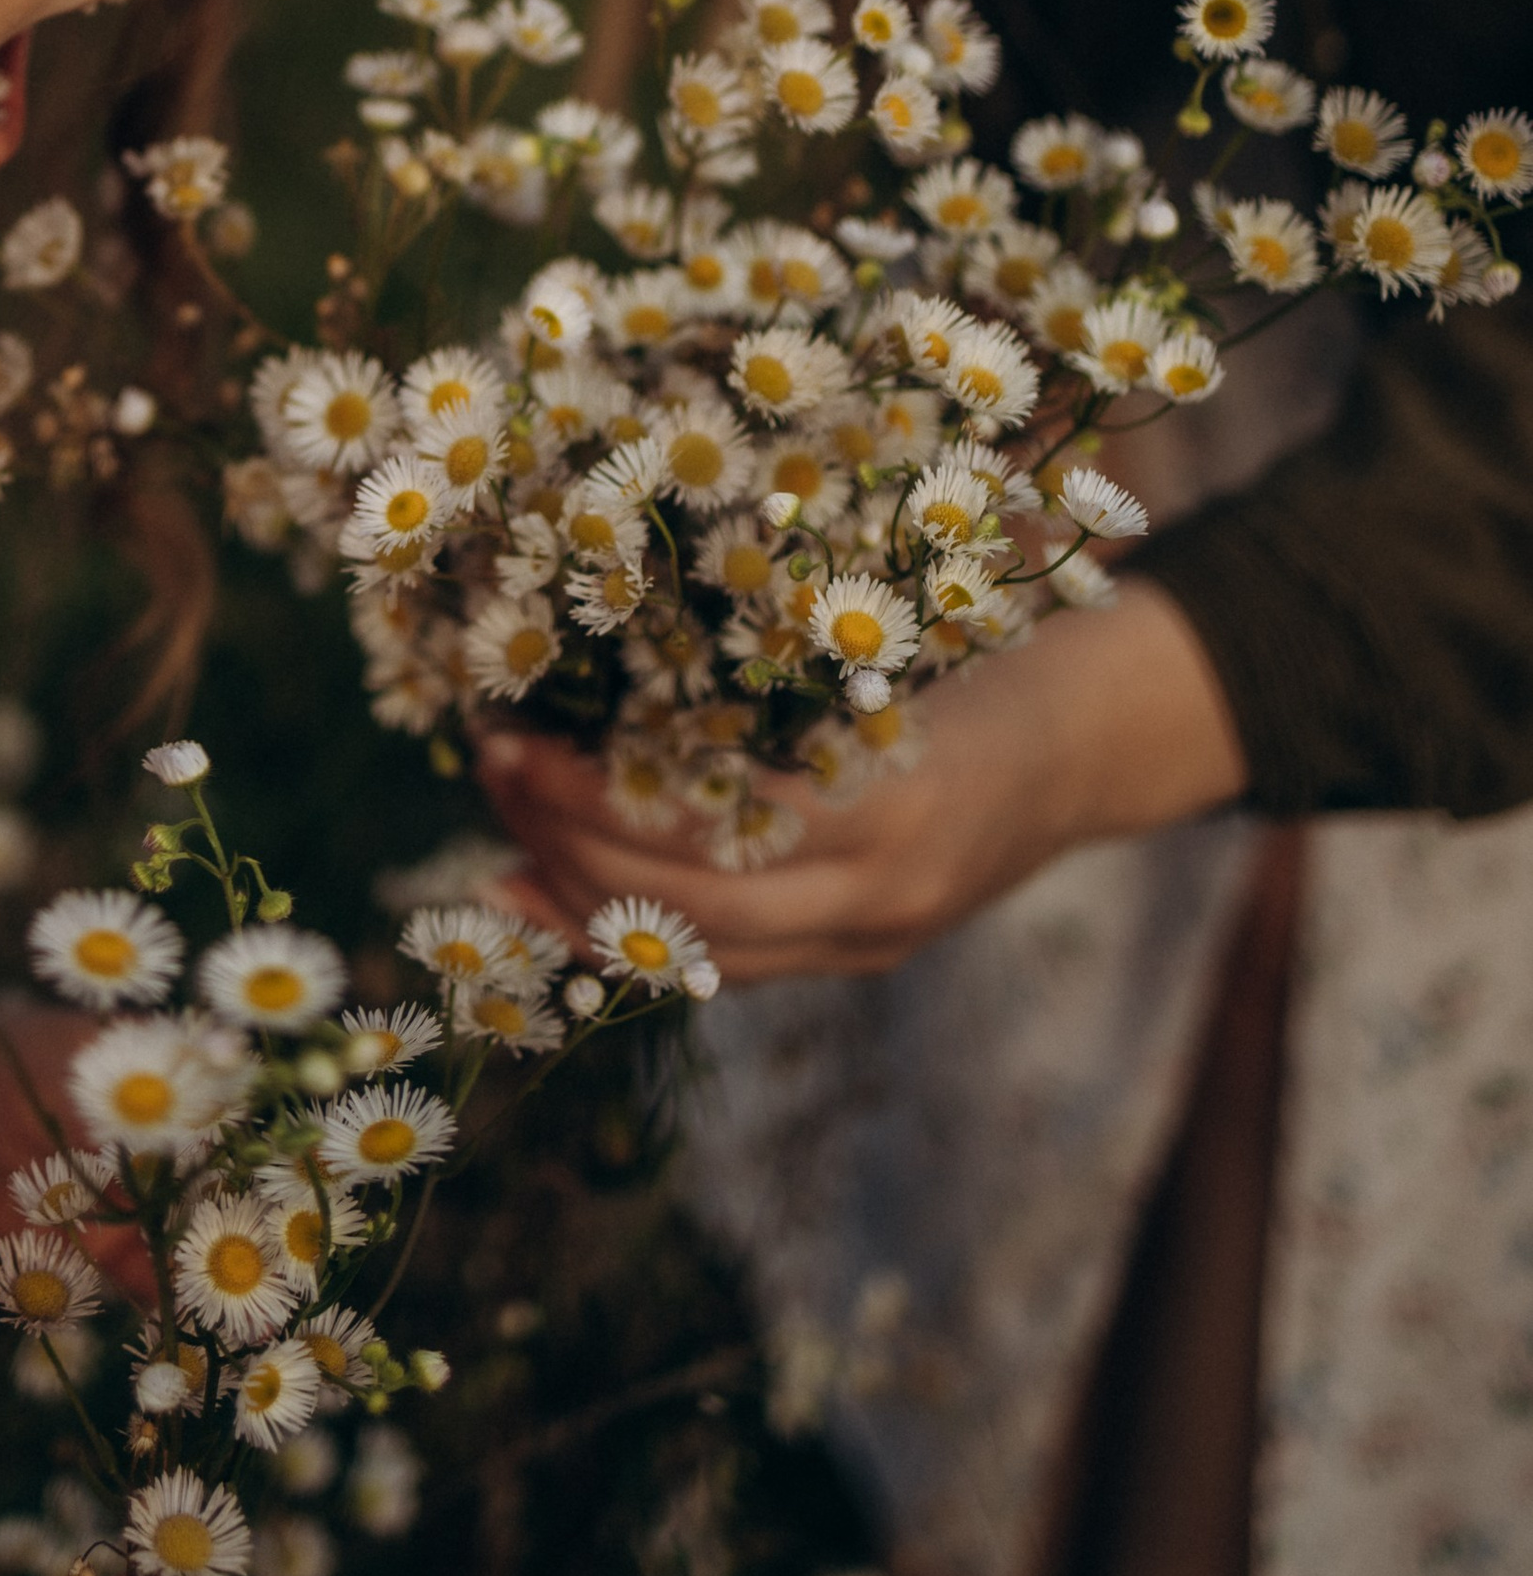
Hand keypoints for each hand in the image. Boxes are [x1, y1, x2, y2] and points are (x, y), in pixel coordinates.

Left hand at [478, 582, 1248, 981]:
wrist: (1087, 743)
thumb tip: (611, 608)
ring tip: (497, 835)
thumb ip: (781, 646)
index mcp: (892, 802)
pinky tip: (550, 900)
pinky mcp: (859, 955)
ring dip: (582, 897)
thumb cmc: (977, 647)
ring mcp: (872, 940)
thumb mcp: (888, 629)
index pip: (706, 825)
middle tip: (488, 760)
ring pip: (699, 954)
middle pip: (688, 902)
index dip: (595, 792)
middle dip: (568, 839)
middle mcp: (880, 895)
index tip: (516, 729)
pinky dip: (632, 938)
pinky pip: (727, 968)